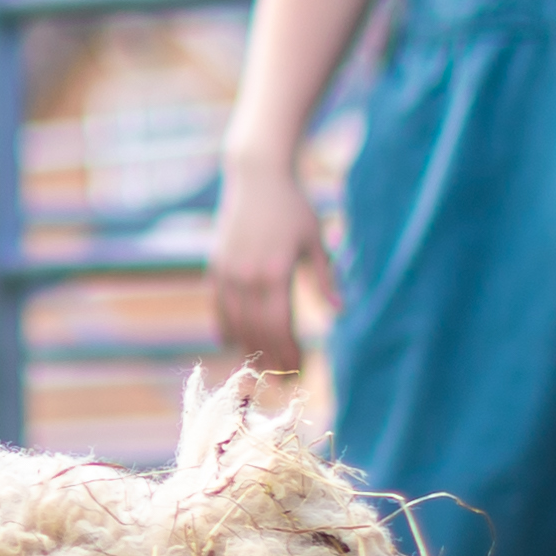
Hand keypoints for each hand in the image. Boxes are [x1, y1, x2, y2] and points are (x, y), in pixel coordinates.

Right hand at [207, 144, 339, 377]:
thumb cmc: (293, 207)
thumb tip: (340, 312)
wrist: (256, 177)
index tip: (300, 369)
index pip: (279, 326)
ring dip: (248, 348)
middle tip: (284, 378)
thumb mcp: (315, 241)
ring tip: (262, 366)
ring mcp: (227, 272)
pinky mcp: (216, 267)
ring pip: (235, 323)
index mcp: (275, 272)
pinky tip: (235, 342)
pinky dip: (226, 327)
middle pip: (256, 331)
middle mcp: (247, 276)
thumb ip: (325, 278)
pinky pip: (218, 307)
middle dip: (271, 357)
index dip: (288, 351)